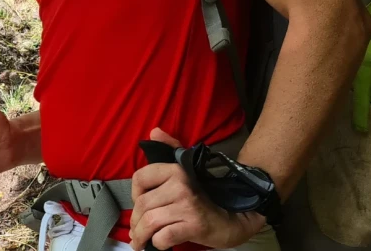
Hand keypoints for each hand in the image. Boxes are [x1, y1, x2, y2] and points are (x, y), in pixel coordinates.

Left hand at [129, 128, 265, 249]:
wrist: (236, 217)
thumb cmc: (207, 194)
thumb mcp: (189, 167)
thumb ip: (171, 149)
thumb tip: (154, 131)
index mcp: (175, 170)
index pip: (140, 178)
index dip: (134, 194)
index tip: (138, 203)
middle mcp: (180, 185)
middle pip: (143, 204)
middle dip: (135, 221)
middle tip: (135, 230)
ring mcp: (187, 206)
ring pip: (150, 222)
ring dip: (141, 235)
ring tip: (139, 241)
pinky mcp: (194, 225)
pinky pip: (164, 237)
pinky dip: (157, 243)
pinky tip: (157, 244)